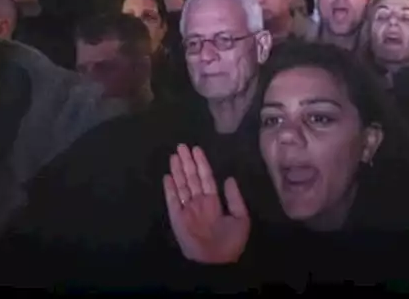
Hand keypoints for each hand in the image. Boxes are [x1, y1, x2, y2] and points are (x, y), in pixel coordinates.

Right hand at [163, 145, 248, 264]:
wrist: (217, 262)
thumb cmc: (231, 242)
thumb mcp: (241, 218)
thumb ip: (234, 198)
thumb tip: (230, 178)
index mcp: (213, 201)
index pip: (206, 177)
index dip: (201, 163)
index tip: (196, 149)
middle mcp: (199, 202)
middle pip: (192, 178)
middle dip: (187, 162)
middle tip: (181, 145)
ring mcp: (188, 209)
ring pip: (182, 185)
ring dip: (177, 170)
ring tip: (174, 155)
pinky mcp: (178, 218)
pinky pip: (173, 201)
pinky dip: (170, 189)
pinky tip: (167, 176)